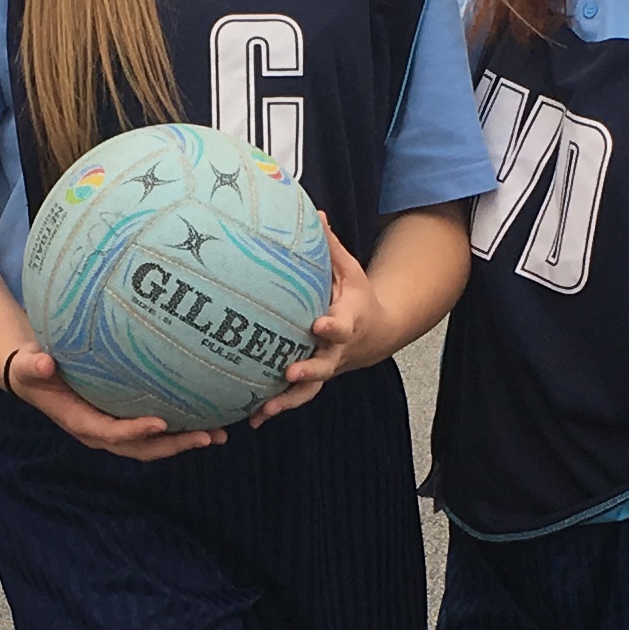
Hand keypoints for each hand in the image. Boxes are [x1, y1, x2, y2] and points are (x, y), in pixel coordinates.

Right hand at [3, 343, 216, 461]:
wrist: (36, 375)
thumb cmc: (34, 369)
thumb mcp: (30, 366)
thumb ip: (36, 366)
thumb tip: (44, 363)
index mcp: (81, 422)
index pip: (111, 432)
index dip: (136, 431)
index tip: (161, 423)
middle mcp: (101, 433)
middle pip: (142, 448)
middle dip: (174, 445)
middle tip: (207, 436)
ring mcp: (115, 430)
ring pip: (153, 444)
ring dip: (185, 442)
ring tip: (218, 435)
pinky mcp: (125, 420)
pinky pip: (154, 431)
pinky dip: (180, 430)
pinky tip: (208, 419)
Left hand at [251, 231, 374, 423]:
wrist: (375, 334)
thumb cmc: (355, 296)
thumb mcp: (350, 270)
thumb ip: (330, 246)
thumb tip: (315, 211)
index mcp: (348, 320)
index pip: (341, 324)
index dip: (332, 325)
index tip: (317, 324)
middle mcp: (338, 350)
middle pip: (326, 364)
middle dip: (309, 370)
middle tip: (290, 373)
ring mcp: (327, 368)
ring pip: (310, 390)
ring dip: (289, 401)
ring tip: (265, 410)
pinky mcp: (315, 381)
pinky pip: (296, 398)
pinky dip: (277, 408)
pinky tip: (253, 418)